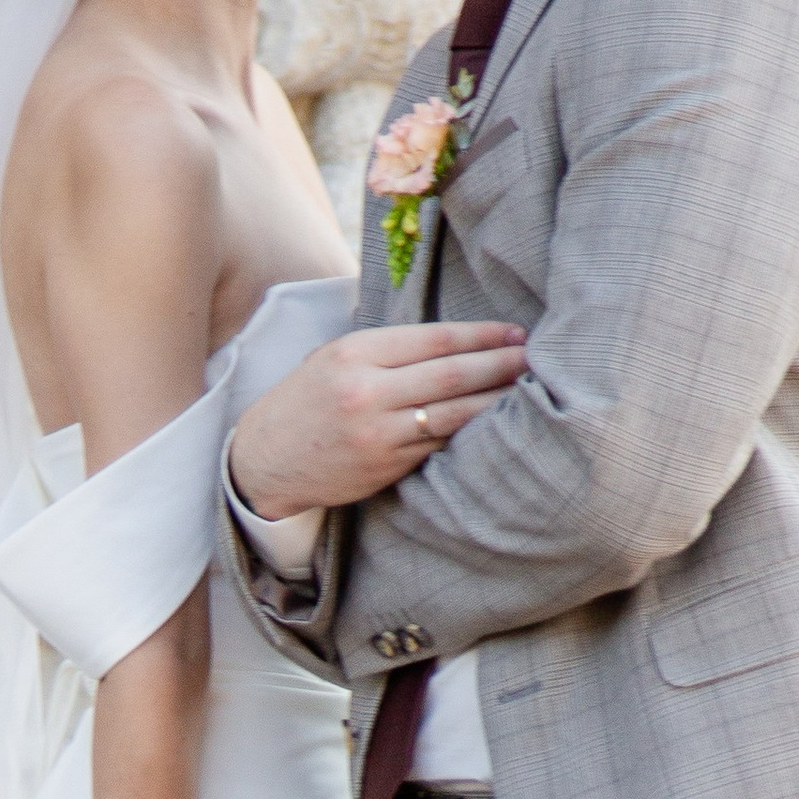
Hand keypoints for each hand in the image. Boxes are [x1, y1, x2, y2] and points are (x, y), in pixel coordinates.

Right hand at [229, 319, 526, 516]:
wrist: (265, 459)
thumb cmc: (307, 399)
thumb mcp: (334, 357)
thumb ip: (386, 346)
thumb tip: (454, 336)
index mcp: (355, 353)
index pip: (434, 339)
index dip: (481, 335)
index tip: (514, 331)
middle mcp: (366, 391)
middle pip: (451, 374)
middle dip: (499, 364)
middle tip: (534, 357)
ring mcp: (377, 433)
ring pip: (452, 413)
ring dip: (496, 400)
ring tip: (528, 389)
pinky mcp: (385, 466)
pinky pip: (439, 443)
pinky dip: (471, 431)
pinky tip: (496, 424)